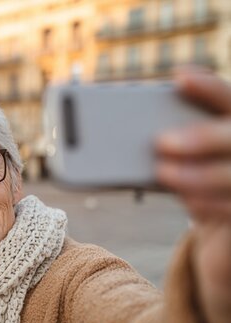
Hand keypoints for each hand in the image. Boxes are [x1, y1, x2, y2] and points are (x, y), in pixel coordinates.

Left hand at [156, 66, 230, 322]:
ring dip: (197, 173)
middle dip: (200, 136)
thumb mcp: (182, 163)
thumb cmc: (195, 185)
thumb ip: (165, 145)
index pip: (227, 98)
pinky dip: (208, 203)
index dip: (207, 87)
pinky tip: (188, 201)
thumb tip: (110, 132)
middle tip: (161, 141)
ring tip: (163, 171)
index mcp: (228, 127)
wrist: (224, 238)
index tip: (179, 77)